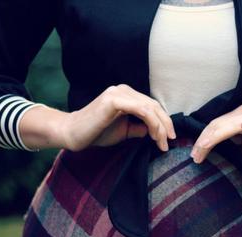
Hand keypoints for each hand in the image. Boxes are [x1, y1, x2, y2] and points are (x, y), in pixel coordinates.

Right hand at [59, 84, 175, 150]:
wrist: (72, 134)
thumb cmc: (96, 132)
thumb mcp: (124, 131)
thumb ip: (139, 128)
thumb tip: (153, 131)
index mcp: (126, 95)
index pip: (152, 106)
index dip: (164, 122)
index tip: (168, 139)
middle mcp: (124, 90)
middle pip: (154, 106)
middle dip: (165, 125)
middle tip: (169, 142)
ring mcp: (118, 92)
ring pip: (150, 108)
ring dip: (160, 127)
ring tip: (162, 143)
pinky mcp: (114, 99)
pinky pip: (141, 110)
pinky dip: (152, 123)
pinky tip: (153, 136)